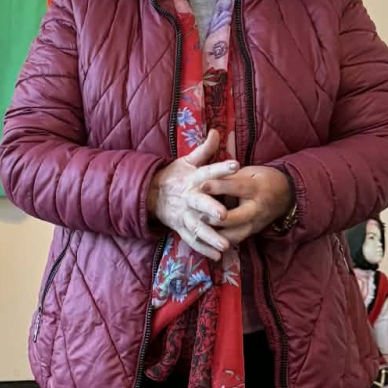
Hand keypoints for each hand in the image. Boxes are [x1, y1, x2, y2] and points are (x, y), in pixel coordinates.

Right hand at [147, 130, 238, 260]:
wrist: (151, 195)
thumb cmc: (175, 176)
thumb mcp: (186, 161)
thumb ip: (204, 150)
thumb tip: (217, 131)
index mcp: (191, 179)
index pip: (207, 172)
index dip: (221, 168)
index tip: (236, 165)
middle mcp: (188, 198)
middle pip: (200, 204)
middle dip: (210, 209)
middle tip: (224, 215)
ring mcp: (183, 215)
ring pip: (197, 227)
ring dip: (211, 237)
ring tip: (226, 245)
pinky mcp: (181, 228)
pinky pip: (192, 241)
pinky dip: (204, 249)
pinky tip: (218, 256)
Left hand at [197, 165, 292, 243]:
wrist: (285, 195)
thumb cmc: (262, 179)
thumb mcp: (249, 172)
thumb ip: (229, 177)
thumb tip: (206, 179)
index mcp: (256, 188)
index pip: (236, 187)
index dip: (219, 187)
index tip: (202, 186)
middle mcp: (256, 209)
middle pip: (236, 217)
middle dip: (217, 219)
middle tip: (200, 216)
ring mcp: (255, 224)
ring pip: (235, 235)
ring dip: (217, 235)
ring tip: (201, 232)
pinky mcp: (252, 233)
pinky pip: (236, 240)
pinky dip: (221, 241)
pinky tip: (207, 241)